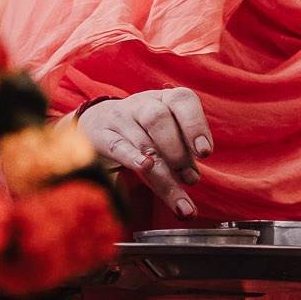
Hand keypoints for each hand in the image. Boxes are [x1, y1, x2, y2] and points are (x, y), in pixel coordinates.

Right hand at [78, 89, 211, 218]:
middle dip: (178, 152)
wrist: (95, 123)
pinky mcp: (101, 136)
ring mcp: (119, 119)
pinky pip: (117, 146)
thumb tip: (192, 177)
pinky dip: (132, 158)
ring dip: (164, 172)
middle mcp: (142, 105)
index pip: (182, 100)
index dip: (195, 125)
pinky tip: (145, 168)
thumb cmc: (141, 131)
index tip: (205, 152)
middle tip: (189, 178)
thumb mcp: (165, 133)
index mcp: (164, 99)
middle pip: (160, 120)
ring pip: (143, 142)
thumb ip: (182, 153)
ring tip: (179, 199)